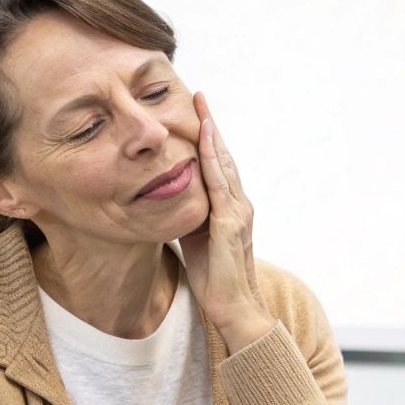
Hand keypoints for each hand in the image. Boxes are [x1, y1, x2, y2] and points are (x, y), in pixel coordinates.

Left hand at [178, 99, 273, 351]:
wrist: (233, 308)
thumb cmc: (213, 277)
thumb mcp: (194, 238)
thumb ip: (188, 215)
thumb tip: (165, 198)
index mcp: (229, 208)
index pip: (218, 166)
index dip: (208, 139)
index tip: (196, 114)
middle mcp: (239, 204)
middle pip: (224, 156)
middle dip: (211, 126)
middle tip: (199, 97)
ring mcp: (238, 212)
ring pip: (225, 164)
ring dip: (213, 134)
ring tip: (202, 108)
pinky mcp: (232, 223)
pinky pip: (221, 184)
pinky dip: (214, 159)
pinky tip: (205, 141)